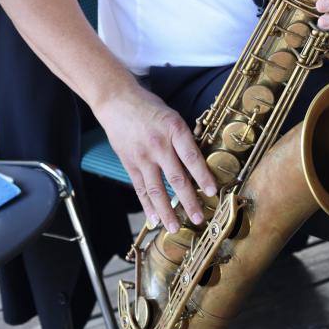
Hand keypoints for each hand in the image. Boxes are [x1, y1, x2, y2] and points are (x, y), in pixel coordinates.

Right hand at [97, 82, 217, 231]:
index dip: (203, 177)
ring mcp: (142, 156)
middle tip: (199, 218)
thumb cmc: (149, 107)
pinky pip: (140, 188)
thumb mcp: (172, 116)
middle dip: (189, 201)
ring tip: (175, 227)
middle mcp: (159, 144)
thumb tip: (198, 165)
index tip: (212, 192)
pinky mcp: (129, 163)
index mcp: (174, 129)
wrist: (117, 101)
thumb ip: (183, 139)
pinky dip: (147, 205)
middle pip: (177, 178)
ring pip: (156, 189)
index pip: (192, 158)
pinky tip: (154, 219)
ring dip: (167, 211)